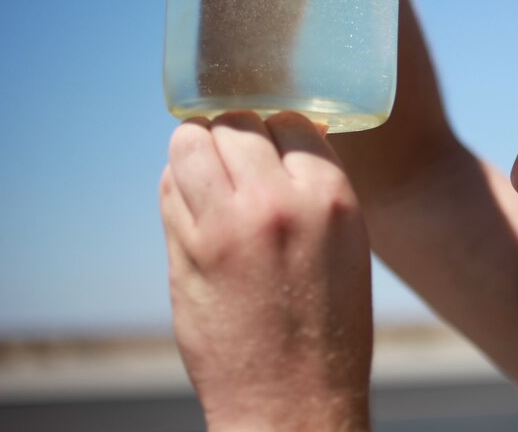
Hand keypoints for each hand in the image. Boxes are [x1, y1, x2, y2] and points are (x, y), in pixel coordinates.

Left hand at [160, 112, 371, 431]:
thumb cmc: (329, 322)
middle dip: (233, 131)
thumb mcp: (348, 241)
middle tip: (235, 156)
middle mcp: (278, 201)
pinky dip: (177, 185)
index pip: (291, 118)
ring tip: (206, 170)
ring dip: (196, 148)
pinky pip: (168, 187)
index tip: (270, 141)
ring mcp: (227, 225)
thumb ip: (314, 187)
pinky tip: (193, 205)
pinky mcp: (187, 251)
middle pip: (237, 121)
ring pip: (190, 142)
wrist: (294, 399)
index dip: (277, 127)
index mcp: (331, 196)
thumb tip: (278, 136)